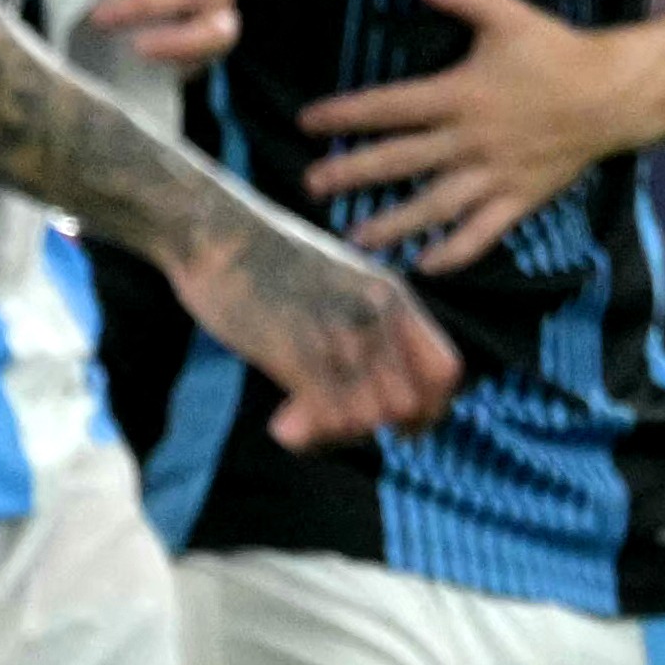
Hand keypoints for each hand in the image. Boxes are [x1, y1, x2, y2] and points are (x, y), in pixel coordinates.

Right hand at [169, 208, 461, 451]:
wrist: (218, 230)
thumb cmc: (272, 260)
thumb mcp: (341, 281)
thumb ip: (366, 329)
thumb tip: (374, 396)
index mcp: (393, 295)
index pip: (446, 372)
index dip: (429, 410)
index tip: (399, 428)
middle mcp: (375, 315)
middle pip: (407, 405)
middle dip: (376, 427)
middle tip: (332, 422)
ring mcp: (336, 331)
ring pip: (366, 420)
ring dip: (335, 434)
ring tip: (301, 421)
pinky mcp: (293, 348)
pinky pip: (324, 418)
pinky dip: (306, 434)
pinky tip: (280, 423)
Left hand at [296, 0, 653, 273]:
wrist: (613, 94)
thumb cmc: (555, 51)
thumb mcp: (506, 13)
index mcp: (459, 95)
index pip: (389, 107)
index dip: (345, 115)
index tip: (308, 122)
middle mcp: (469, 141)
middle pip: (399, 161)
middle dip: (351, 174)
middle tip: (310, 186)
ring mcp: (493, 176)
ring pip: (433, 206)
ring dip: (391, 224)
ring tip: (353, 239)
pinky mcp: (517, 200)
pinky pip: (480, 233)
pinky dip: (453, 253)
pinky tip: (424, 266)